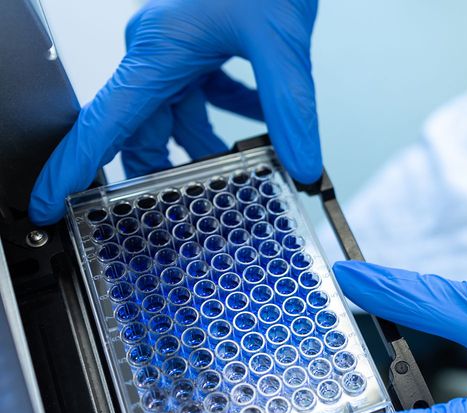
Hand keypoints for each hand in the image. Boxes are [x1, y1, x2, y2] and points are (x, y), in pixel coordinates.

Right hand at [28, 0, 321, 224]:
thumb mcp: (283, 43)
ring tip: (244, 167)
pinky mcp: (202, 37)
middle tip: (190, 203)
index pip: (105, 124)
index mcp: (158, 51)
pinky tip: (262, 122)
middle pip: (144, 126)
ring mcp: (178, 43)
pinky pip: (204, 87)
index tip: (49, 205)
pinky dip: (229, 108)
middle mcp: (159, 49)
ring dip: (207, 141)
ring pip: (177, 110)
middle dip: (167, 167)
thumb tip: (302, 165)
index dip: (72, 170)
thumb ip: (292, 110)